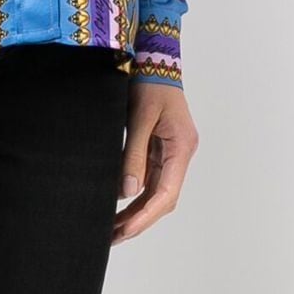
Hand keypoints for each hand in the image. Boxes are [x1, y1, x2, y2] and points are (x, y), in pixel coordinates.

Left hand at [112, 81, 197, 244]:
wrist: (154, 56)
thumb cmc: (149, 82)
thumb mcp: (139, 117)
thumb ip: (133, 154)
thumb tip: (126, 192)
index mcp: (181, 147)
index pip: (166, 194)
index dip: (145, 216)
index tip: (124, 231)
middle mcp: (180, 153)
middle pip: (162, 197)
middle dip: (139, 219)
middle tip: (112, 236)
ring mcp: (172, 151)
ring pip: (157, 190)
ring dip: (137, 209)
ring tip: (112, 226)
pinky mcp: (161, 146)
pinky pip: (151, 176)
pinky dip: (136, 191)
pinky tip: (119, 202)